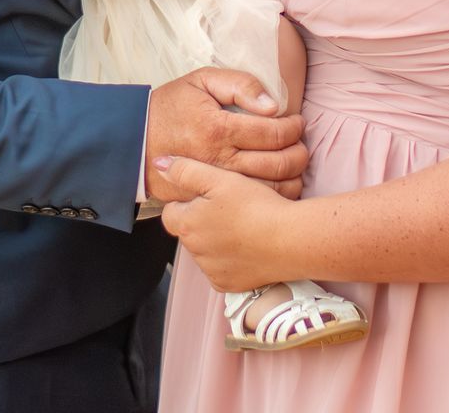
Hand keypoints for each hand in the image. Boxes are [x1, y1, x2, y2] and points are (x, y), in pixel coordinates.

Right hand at [144, 67, 307, 201]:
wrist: (133, 141)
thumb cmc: (170, 107)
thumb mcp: (201, 81)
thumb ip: (239, 84)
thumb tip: (272, 105)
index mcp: (219, 128)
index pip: (273, 133)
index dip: (294, 127)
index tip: (296, 122)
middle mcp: (220, 160)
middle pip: (278, 163)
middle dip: (299, 153)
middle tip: (300, 144)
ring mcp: (215, 185)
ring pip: (270, 188)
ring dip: (292, 176)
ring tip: (294, 163)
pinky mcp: (209, 200)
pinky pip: (251, 203)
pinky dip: (274, 196)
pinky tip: (279, 183)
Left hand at [158, 155, 297, 291]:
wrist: (290, 240)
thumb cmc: (256, 206)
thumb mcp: (220, 179)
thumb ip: (186, 170)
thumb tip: (158, 164)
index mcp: (186, 225)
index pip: (171, 212)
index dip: (189, 201)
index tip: (210, 196)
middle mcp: (194, 252)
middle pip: (189, 232)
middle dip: (202, 221)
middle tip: (231, 209)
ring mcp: (211, 271)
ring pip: (205, 251)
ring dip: (217, 240)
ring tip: (243, 226)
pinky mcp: (228, 285)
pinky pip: (222, 270)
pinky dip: (231, 260)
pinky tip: (248, 245)